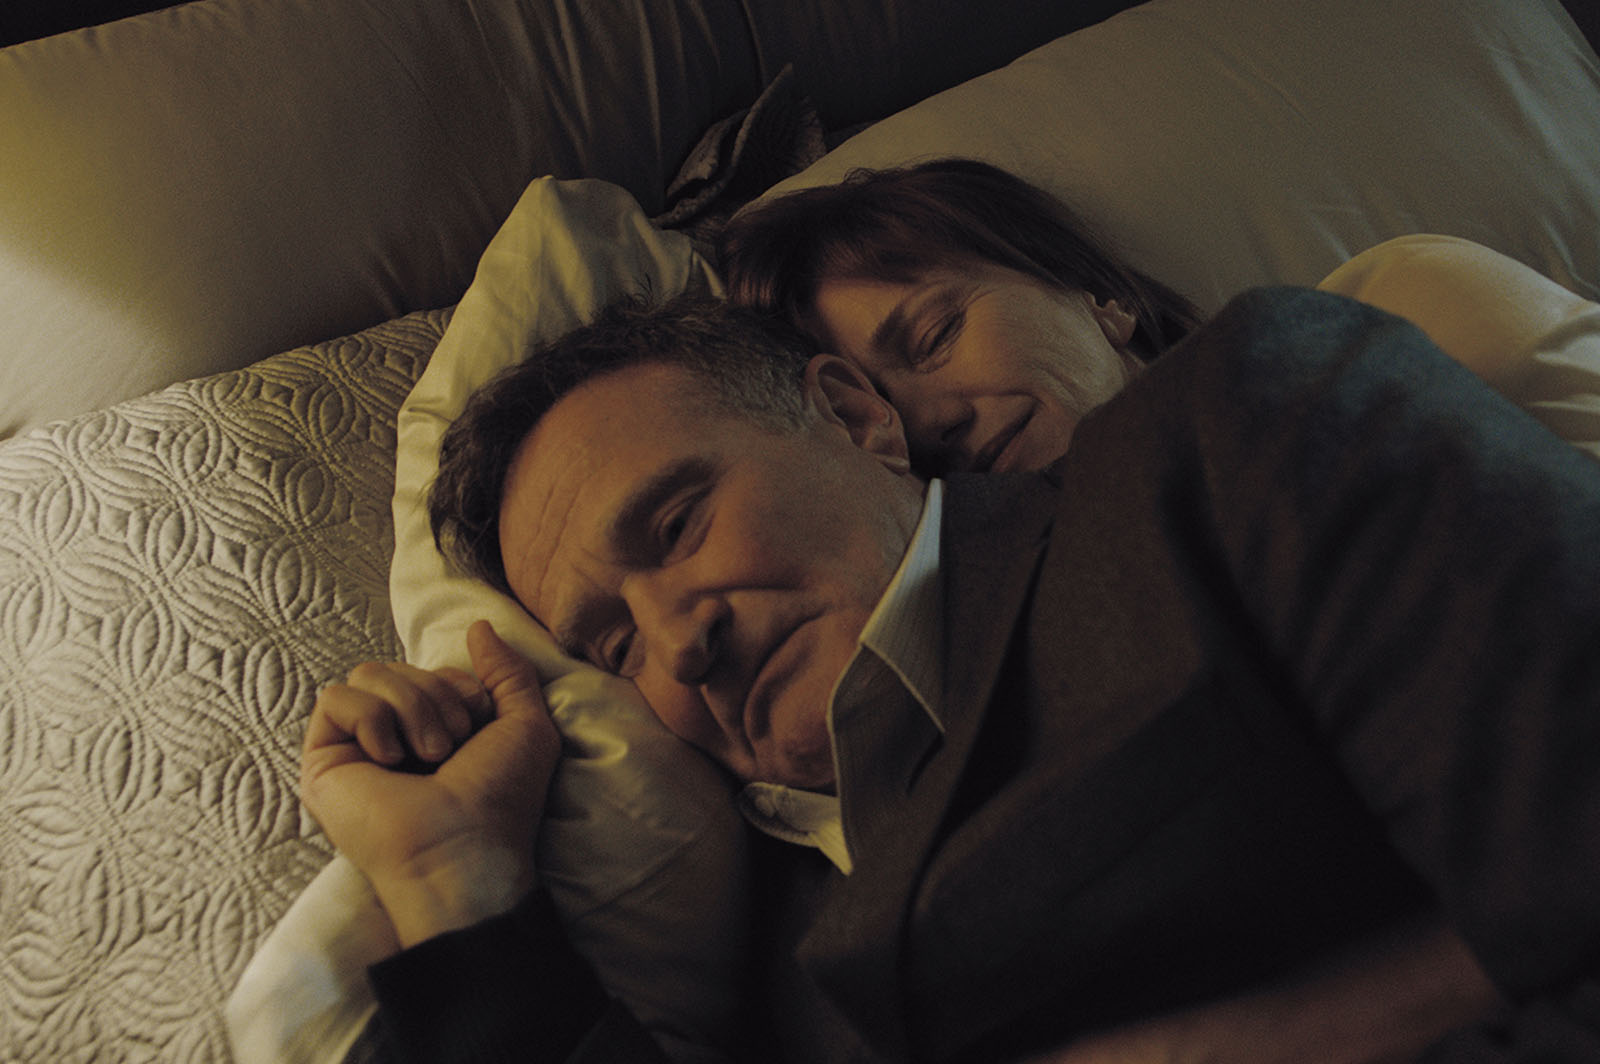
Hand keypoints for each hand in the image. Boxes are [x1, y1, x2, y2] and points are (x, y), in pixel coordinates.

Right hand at [300, 620, 561, 946]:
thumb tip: (479, 626)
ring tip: (427, 756)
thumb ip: (507, 671)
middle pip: (400, 666)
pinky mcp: (323, 762)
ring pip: (369, 674)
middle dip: (436, 697)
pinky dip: (371, 719)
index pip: (433, 669)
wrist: (464, 849)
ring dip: (410, 707)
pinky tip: (388, 760)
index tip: (477, 726)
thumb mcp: (524, 724)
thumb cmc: (500, 798)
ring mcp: (355, 750)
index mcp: (434, 729)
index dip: (460, 685)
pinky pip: (335, 697)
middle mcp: (392, 737)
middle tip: (451, 749)